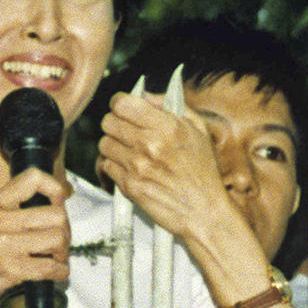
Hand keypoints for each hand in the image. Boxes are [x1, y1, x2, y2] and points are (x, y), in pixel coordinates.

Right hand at [0, 168, 69, 307]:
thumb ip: (6, 212)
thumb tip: (41, 214)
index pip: (34, 178)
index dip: (55, 190)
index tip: (59, 204)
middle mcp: (0, 218)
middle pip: (56, 214)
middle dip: (66, 232)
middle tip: (60, 242)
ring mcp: (4, 243)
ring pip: (57, 240)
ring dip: (63, 254)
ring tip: (56, 260)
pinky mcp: (8, 269)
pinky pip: (48, 268)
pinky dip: (58, 274)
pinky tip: (54, 275)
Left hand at [96, 91, 252, 259]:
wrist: (203, 210)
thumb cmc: (203, 171)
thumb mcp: (198, 129)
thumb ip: (171, 106)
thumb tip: (145, 96)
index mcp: (166, 126)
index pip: (121, 104)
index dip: (120, 103)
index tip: (124, 107)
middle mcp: (148, 144)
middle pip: (108, 122)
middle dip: (116, 123)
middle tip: (127, 129)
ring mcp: (136, 166)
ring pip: (104, 143)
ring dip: (114, 144)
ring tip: (129, 149)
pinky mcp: (128, 186)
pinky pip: (106, 165)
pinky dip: (114, 164)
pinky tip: (130, 166)